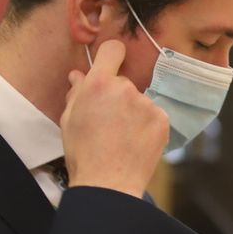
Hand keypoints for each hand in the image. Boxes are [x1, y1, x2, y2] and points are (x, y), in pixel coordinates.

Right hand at [61, 38, 169, 196]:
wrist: (109, 183)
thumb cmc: (84, 153)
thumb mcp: (70, 120)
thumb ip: (77, 93)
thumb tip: (78, 76)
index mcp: (99, 83)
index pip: (113, 49)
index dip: (111, 56)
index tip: (110, 65)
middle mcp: (126, 88)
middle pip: (123, 82)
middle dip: (116, 96)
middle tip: (107, 121)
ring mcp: (147, 104)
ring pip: (139, 101)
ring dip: (132, 113)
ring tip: (121, 138)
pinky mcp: (163, 120)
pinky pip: (153, 116)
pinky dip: (146, 126)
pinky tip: (135, 143)